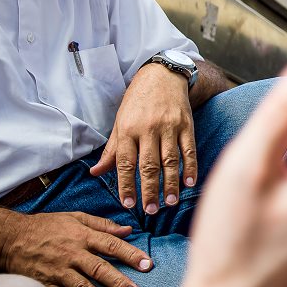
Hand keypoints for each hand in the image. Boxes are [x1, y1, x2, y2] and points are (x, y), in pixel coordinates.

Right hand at [0, 211, 150, 286]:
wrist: (10, 237)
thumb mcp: (75, 217)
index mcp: (82, 236)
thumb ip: (102, 224)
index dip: (131, 254)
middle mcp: (72, 254)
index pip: (111, 245)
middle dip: (118, 282)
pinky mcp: (44, 284)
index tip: (148, 265)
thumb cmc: (46, 226)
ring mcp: (57, 271)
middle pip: (99, 269)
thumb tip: (128, 229)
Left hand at [90, 63, 196, 213]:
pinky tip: (189, 183)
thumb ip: (111, 150)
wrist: (162, 75)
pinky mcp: (186, 125)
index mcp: (128, 130)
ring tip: (170, 203)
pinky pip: (188, 150)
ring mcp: (169, 127)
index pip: (125, 163)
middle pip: (149, 165)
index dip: (126, 185)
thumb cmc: (137, 101)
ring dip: (170, 184)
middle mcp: (148, 129)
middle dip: (149, 190)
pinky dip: (190, 168)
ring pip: (170, 161)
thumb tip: (96, 173)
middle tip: (150, 211)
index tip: (129, 204)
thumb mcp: (119, 122)